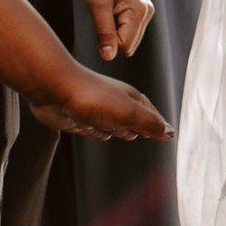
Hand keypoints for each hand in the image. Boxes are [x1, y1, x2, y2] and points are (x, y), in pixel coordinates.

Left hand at [28, 63, 171, 140]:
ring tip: (103, 123)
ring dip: (112, 132)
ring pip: (115, 129)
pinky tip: (90, 128)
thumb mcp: (127, 112)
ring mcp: (100, 111)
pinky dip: (94, 132)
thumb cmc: (92, 96)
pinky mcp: (83, 118)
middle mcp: (118, 104)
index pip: (152, 117)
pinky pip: (95, 131)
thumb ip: (149, 123)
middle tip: (126, 128)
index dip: (156, 127)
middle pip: (134, 126)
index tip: (166, 136)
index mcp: (132, 99)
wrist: (54, 89)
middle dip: (132, 131)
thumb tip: (171, 133)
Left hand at [81, 0, 154, 61]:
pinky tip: (111, 8)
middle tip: (103, 13)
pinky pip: (128, 29)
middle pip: (128, 44)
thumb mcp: (97, 6)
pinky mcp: (141, 10)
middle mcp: (147, 12)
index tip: (100, 19)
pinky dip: (116, 24)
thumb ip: (104, 33)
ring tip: (107, 9)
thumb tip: (108, 58)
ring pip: (127, 38)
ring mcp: (145, 11)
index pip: (124, 46)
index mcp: (140, 11)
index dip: (107, 39)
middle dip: (111, 35)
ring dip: (113, 29)